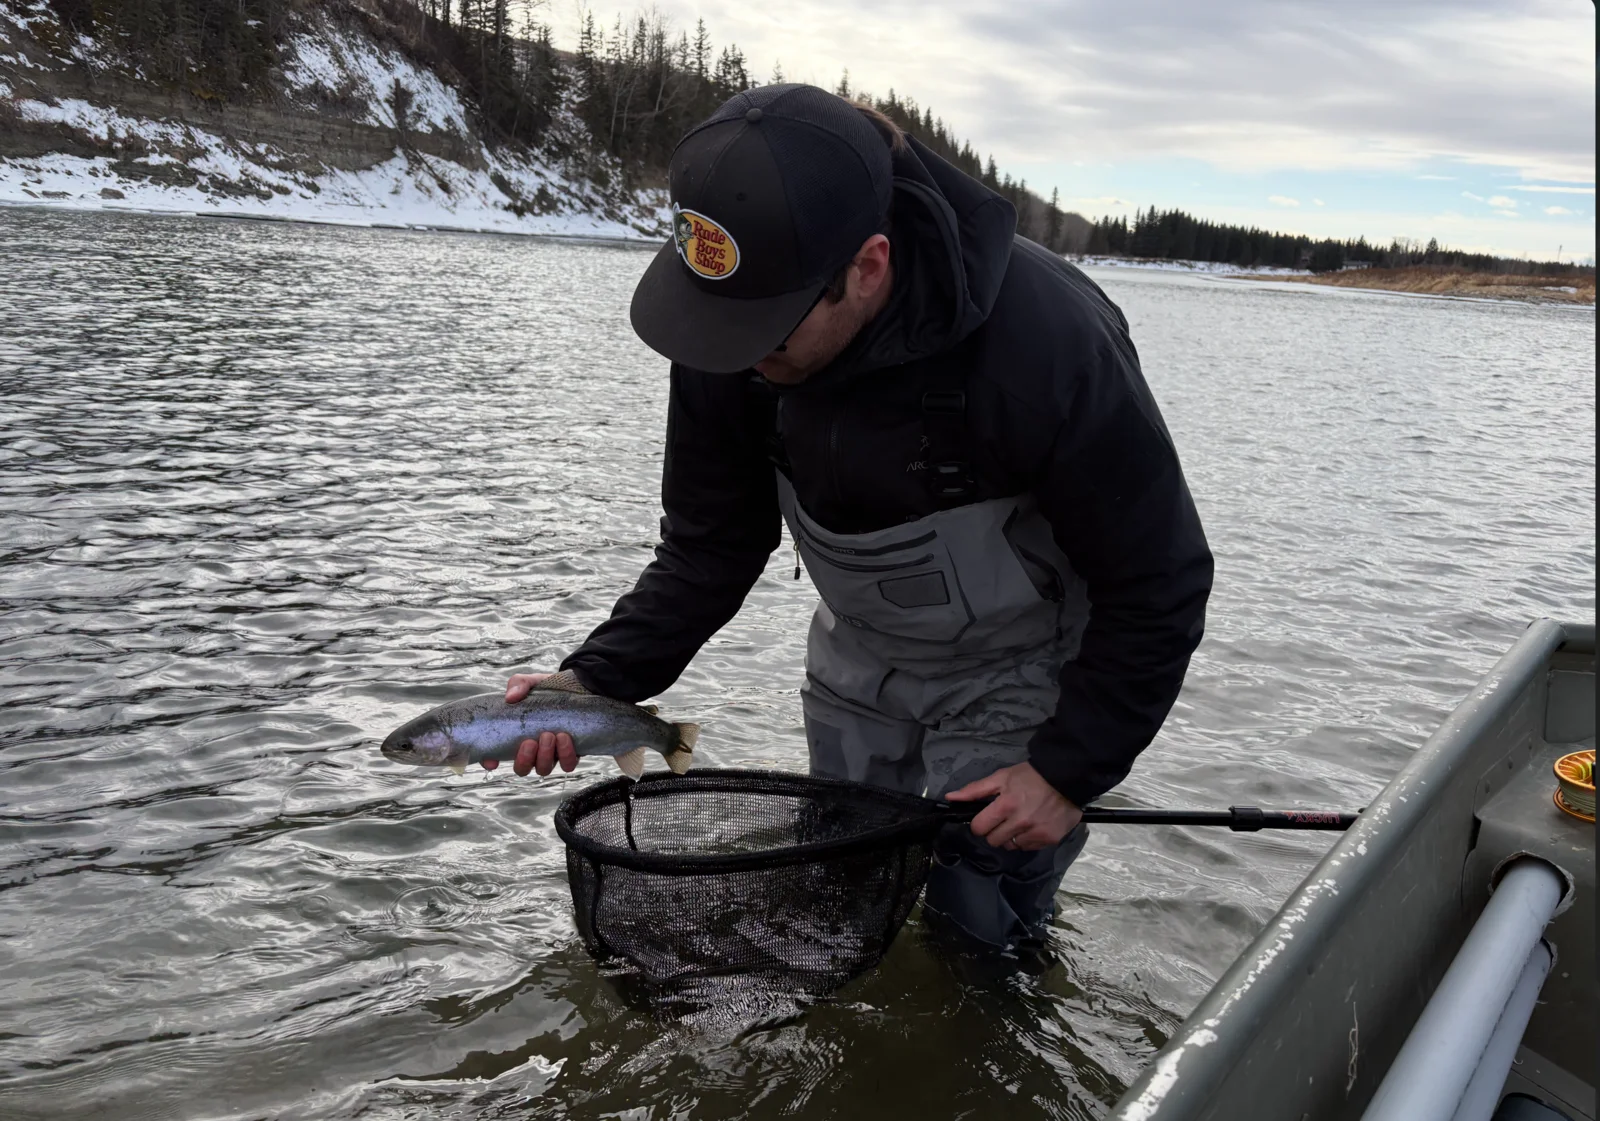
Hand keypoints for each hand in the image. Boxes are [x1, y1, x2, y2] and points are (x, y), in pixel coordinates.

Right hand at [480, 672, 577, 776]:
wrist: (576, 686)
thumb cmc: (546, 689)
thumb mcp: (530, 682)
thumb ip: (518, 685)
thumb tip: (510, 697)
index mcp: (514, 736)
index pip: (495, 756)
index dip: (490, 762)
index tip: (492, 762)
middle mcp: (531, 750)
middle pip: (522, 769)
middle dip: (525, 759)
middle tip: (531, 741)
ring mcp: (550, 754)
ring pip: (543, 769)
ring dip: (545, 756)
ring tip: (550, 735)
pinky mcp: (570, 753)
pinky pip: (568, 765)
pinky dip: (566, 755)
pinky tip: (565, 738)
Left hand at [943, 762, 1082, 850]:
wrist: (1067, 778)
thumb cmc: (1031, 776)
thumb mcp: (1002, 777)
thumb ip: (975, 790)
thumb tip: (951, 798)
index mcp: (1005, 805)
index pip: (979, 828)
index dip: (979, 823)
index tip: (985, 818)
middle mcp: (1020, 822)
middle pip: (993, 841)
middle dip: (994, 831)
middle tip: (1003, 819)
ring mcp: (1036, 833)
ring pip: (1010, 846)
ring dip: (1010, 837)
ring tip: (1019, 822)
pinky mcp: (1049, 839)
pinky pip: (1028, 847)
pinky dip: (1027, 839)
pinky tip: (1032, 826)